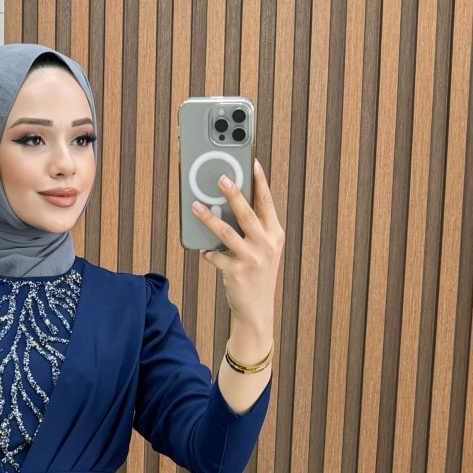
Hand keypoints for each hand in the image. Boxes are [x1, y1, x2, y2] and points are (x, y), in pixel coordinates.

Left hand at [191, 157, 283, 336]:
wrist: (257, 310)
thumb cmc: (257, 275)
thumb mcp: (264, 250)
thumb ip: (254, 229)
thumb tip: (230, 205)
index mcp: (275, 235)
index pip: (267, 203)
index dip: (260, 181)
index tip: (252, 162)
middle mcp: (267, 245)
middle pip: (247, 214)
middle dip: (234, 194)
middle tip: (221, 178)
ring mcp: (252, 259)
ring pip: (227, 233)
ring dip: (209, 218)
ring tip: (196, 206)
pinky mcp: (236, 273)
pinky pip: (215, 256)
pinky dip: (207, 251)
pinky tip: (202, 248)